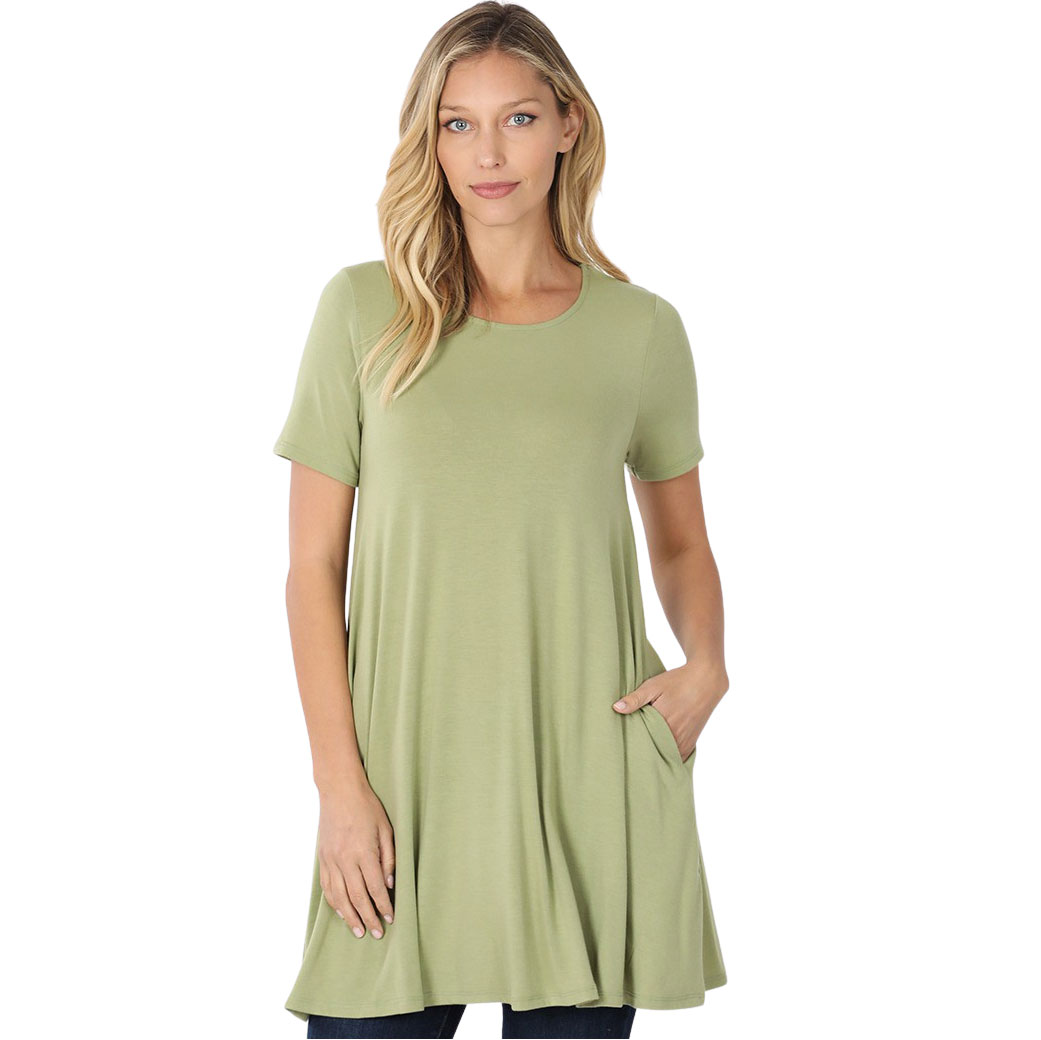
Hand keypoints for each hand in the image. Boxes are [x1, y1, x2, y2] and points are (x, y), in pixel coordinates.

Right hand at [317, 782, 395, 938]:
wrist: (339, 791)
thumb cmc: (367, 807)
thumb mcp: (386, 829)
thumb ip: (389, 858)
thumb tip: (390, 885)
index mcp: (364, 852)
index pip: (375, 887)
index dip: (384, 906)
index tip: (391, 918)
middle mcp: (345, 859)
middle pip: (357, 897)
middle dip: (368, 917)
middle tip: (377, 933)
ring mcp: (331, 860)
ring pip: (339, 897)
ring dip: (349, 917)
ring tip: (359, 931)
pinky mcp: (322, 859)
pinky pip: (327, 887)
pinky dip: (334, 903)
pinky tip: (342, 912)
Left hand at [612, 660, 727, 760]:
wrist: (706, 680)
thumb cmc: (678, 681)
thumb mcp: (653, 686)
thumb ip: (635, 699)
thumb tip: (616, 708)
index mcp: (664, 724)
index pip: (643, 742)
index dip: (632, 744)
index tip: (623, 744)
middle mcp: (676, 736)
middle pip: (654, 751)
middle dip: (643, 751)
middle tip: (630, 750)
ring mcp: (685, 741)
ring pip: (666, 756)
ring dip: (656, 754)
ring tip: (643, 752)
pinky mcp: (692, 743)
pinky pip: (677, 756)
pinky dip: (668, 755)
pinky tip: (659, 752)